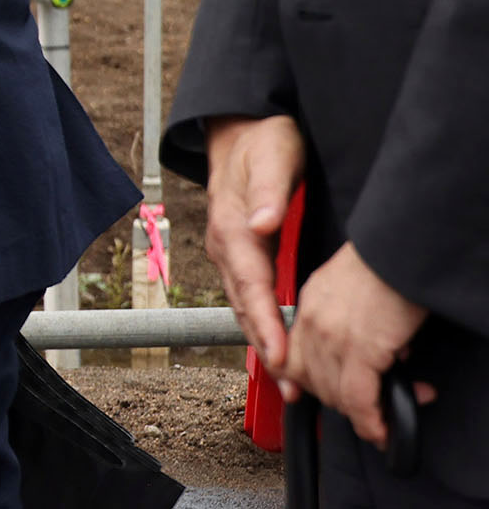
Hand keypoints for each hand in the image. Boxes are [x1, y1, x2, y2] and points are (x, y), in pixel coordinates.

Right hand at [202, 113, 304, 376]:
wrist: (240, 130)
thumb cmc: (262, 142)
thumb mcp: (273, 156)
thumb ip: (270, 191)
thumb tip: (265, 223)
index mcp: (232, 227)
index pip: (251, 286)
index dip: (266, 323)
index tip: (280, 355)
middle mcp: (224, 245)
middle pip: (245, 305)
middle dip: (265, 347)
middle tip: (289, 385)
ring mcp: (227, 251)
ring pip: (244, 305)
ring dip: (263, 341)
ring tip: (285, 378)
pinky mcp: (237, 253)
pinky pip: (247, 295)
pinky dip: (261, 323)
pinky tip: (273, 344)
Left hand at [285, 243, 434, 445]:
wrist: (397, 249)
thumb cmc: (384, 266)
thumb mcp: (351, 294)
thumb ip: (348, 324)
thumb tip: (374, 358)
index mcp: (307, 307)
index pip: (289, 356)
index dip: (303, 383)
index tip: (319, 397)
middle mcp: (311, 323)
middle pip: (309, 380)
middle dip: (338, 401)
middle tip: (368, 407)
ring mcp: (332, 337)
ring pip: (333, 393)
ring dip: (360, 414)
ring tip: (385, 416)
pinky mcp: (360, 349)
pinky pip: (358, 398)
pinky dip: (371, 420)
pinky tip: (382, 427)